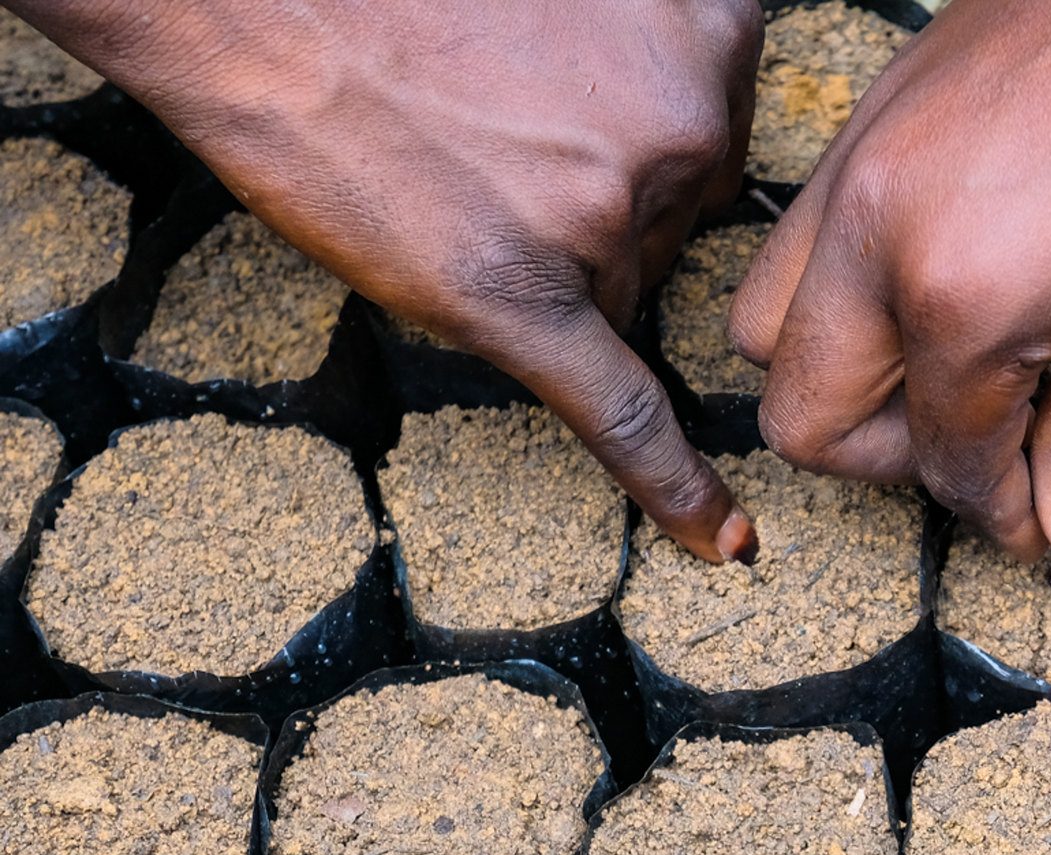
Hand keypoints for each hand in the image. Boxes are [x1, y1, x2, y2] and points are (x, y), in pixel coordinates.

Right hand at [12, 0, 763, 562]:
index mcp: (711, 35)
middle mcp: (684, 128)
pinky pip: (623, 413)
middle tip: (501, 137)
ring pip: (621, 284)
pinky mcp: (527, 303)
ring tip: (458, 172)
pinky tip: (720, 541)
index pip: (715, 143)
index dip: (640, 146)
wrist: (266, 4)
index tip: (585, 128)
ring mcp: (610, 219)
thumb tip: (687, 145)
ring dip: (551, 255)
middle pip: (674, 222)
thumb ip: (657, 60)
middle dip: (599, 199)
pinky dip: (673, 485)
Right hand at [730, 0, 1050, 559]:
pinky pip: (809, 229)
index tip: (1046, 525)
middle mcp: (878, 231)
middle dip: (894, 459)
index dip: (1002, 515)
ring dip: (846, 373)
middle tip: (997, 451)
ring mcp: (863, 158)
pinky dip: (853, 285)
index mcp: (961, 298)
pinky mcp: (878, 106)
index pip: (943, 461)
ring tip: (961, 370)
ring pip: (769, 317)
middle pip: (803, 411)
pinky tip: (961, 279)